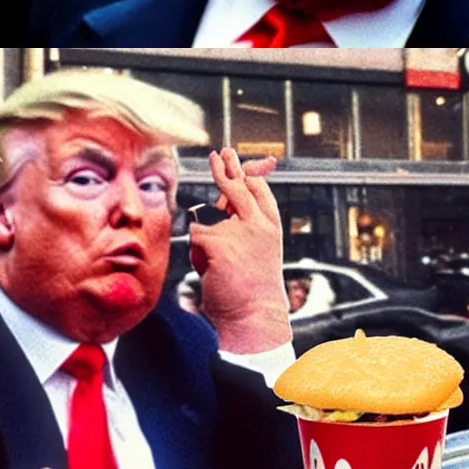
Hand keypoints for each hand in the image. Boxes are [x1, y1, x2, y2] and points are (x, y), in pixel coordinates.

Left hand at [189, 148, 289, 353]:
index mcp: (271, 222)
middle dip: (226, 168)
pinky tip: (210, 269)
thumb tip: (219, 204)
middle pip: (237, 185)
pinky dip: (196, 252)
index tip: (246, 165)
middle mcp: (259, 221)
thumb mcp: (256, 249)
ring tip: (217, 265)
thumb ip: (240, 225)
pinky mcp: (220, 243)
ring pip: (207, 217)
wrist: (255, 315)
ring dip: (204, 238)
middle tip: (220, 153)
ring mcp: (240, 229)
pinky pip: (196, 234)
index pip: (258, 188)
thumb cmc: (253, 287)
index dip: (249, 174)